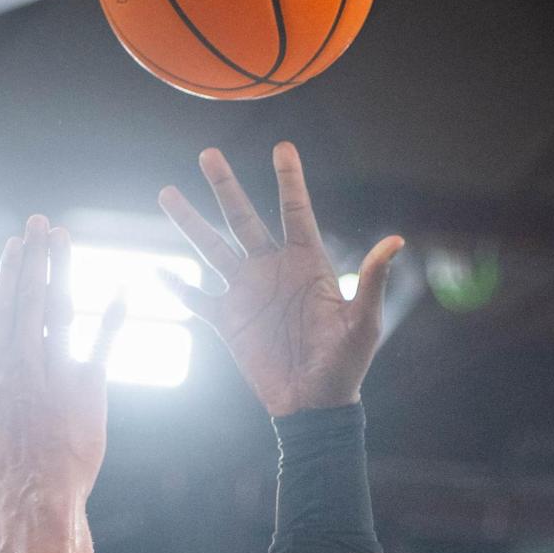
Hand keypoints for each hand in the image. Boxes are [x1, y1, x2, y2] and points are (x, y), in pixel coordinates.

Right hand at [0, 217, 122, 501]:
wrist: (37, 495)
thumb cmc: (0, 475)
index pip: (2, 310)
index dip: (10, 274)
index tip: (16, 246)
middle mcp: (24, 362)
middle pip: (28, 297)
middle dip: (34, 257)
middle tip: (39, 223)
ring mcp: (56, 372)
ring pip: (58, 309)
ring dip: (61, 269)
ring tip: (63, 237)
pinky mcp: (88, 388)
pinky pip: (101, 344)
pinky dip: (112, 317)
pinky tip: (122, 291)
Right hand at [159, 143, 403, 417]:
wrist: (313, 405)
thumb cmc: (344, 365)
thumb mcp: (363, 322)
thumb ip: (373, 280)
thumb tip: (396, 241)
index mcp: (307, 262)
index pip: (295, 211)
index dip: (289, 179)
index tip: (281, 147)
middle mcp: (272, 269)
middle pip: (243, 218)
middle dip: (225, 186)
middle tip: (208, 153)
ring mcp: (247, 293)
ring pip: (211, 248)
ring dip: (189, 222)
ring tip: (167, 192)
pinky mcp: (228, 322)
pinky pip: (197, 300)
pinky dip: (177, 287)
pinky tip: (157, 270)